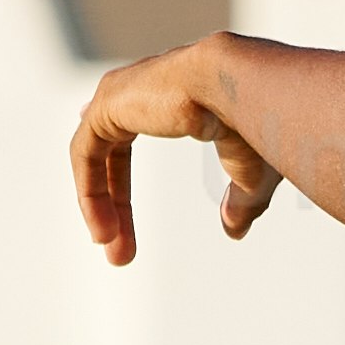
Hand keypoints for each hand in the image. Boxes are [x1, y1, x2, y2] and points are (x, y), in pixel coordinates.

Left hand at [71, 42, 288, 260]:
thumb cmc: (258, 122)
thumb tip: (235, 230)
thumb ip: (242, 200)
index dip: (120, 186)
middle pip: (111, 154)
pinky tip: (105, 230)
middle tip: (121, 255)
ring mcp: (122, 92)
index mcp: (170, 96)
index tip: (118, 225)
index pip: (129, 142)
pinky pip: (86, 154)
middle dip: (114, 206)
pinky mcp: (109, 102)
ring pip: (94, 157)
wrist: (246, 89)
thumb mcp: (253, 173)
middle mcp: (141, 89)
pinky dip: (91, 193)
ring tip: (114, 251)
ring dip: (101, 207)